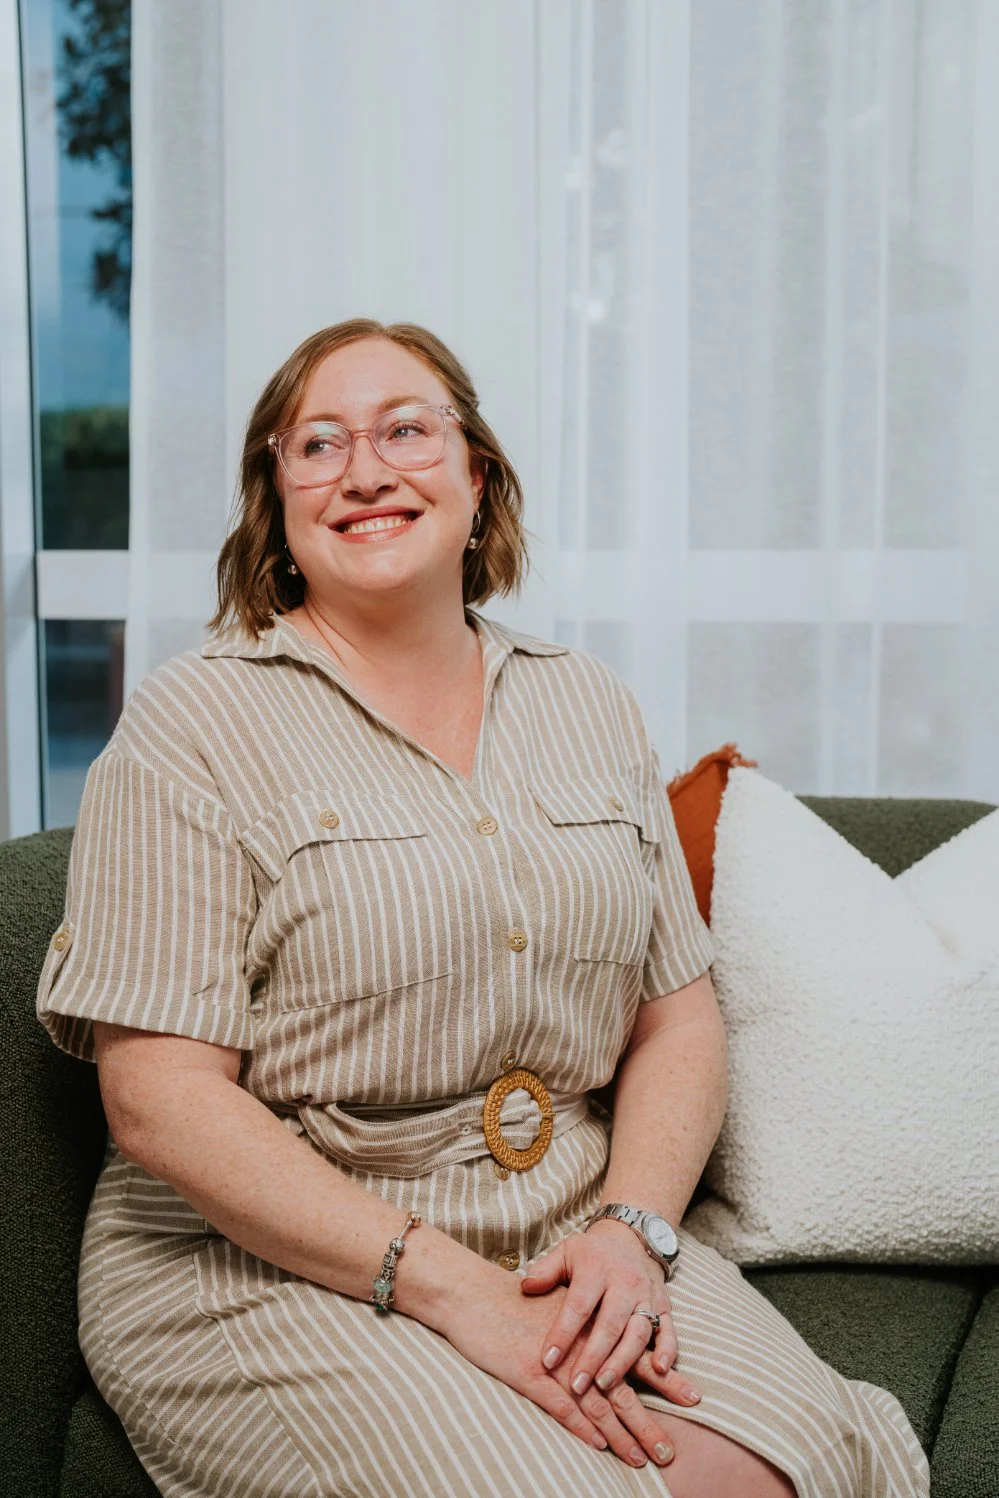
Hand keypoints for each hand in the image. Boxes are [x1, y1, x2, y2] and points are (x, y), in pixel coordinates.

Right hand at [438, 1266, 678, 1468]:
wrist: (473, 1294)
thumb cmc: (512, 1301)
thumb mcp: (555, 1304)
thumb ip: (581, 1323)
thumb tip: (604, 1341)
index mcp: (589, 1328)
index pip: (635, 1357)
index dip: (664, 1378)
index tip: (693, 1398)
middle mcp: (579, 1347)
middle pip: (622, 1390)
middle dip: (647, 1424)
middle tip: (670, 1453)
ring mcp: (555, 1363)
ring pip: (597, 1404)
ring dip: (620, 1436)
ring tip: (642, 1459)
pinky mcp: (528, 1374)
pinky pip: (560, 1405)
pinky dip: (580, 1425)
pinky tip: (597, 1443)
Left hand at [520, 1219, 701, 1406]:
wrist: (630, 1238)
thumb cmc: (590, 1254)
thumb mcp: (565, 1253)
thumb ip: (545, 1272)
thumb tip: (525, 1288)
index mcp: (596, 1269)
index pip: (578, 1306)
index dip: (562, 1334)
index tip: (547, 1361)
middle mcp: (625, 1283)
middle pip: (610, 1324)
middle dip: (593, 1357)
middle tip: (577, 1386)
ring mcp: (647, 1295)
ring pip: (639, 1332)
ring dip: (623, 1361)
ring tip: (604, 1385)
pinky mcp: (665, 1306)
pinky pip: (670, 1330)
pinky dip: (667, 1350)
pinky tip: (659, 1370)